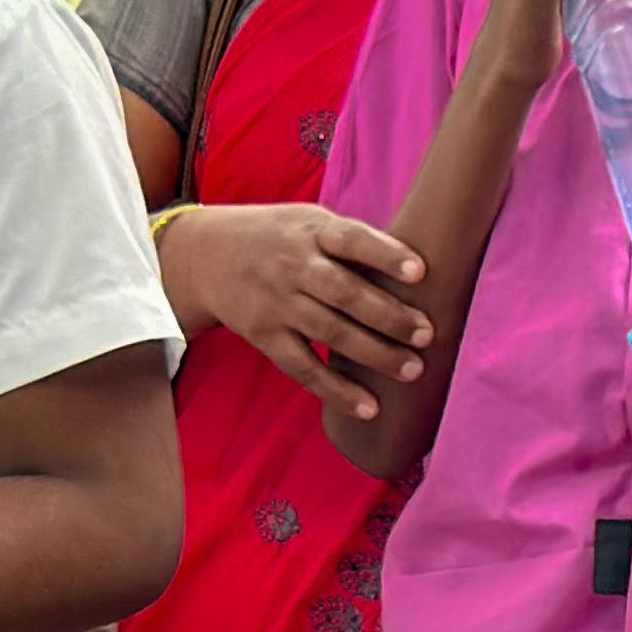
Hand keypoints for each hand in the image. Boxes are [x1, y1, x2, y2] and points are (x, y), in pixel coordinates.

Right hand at [162, 204, 429, 422]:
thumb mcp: (309, 222)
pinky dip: (336, 391)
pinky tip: (370, 409)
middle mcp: (291, 266)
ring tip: (413, 370)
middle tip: (428, 334)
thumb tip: (424, 270)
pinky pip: (303, 367)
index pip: (350, 239)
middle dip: (389, 315)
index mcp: (310, 232)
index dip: (384, 255)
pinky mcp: (265, 336)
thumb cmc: (280, 238)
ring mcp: (276, 303)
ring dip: (374, 354)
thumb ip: (355, 243)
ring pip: (329, 332)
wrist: (203, 256)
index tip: (420, 272)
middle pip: (344, 293)